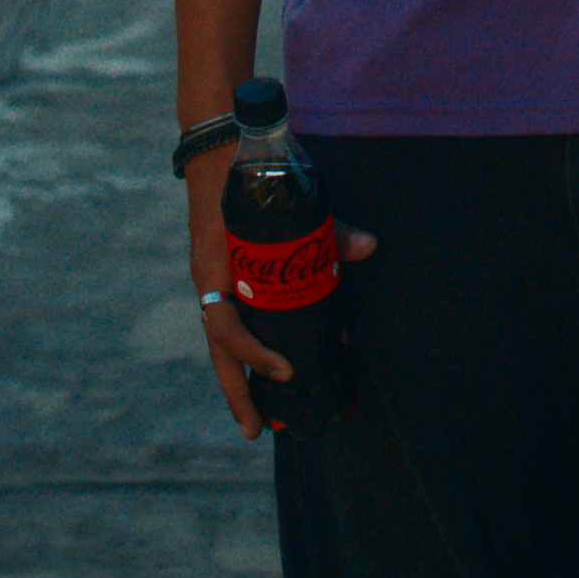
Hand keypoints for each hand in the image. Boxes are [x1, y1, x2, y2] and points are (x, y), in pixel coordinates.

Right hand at [184, 150, 376, 438]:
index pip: (225, 327)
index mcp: (215, 268)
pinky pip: (234, 323)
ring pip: (223, 343)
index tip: (284, 370)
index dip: (253, 354)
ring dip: (240, 380)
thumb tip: (368, 247)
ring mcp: (215, 283)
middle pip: (217, 351)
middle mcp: (210, 283)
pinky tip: (271, 370)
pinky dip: (249, 350)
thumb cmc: (251, 169)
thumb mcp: (286, 195)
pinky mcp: (225, 278)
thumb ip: (328, 226)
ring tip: (260, 420)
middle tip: (257, 433)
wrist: (218, 144)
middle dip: (236, 393)